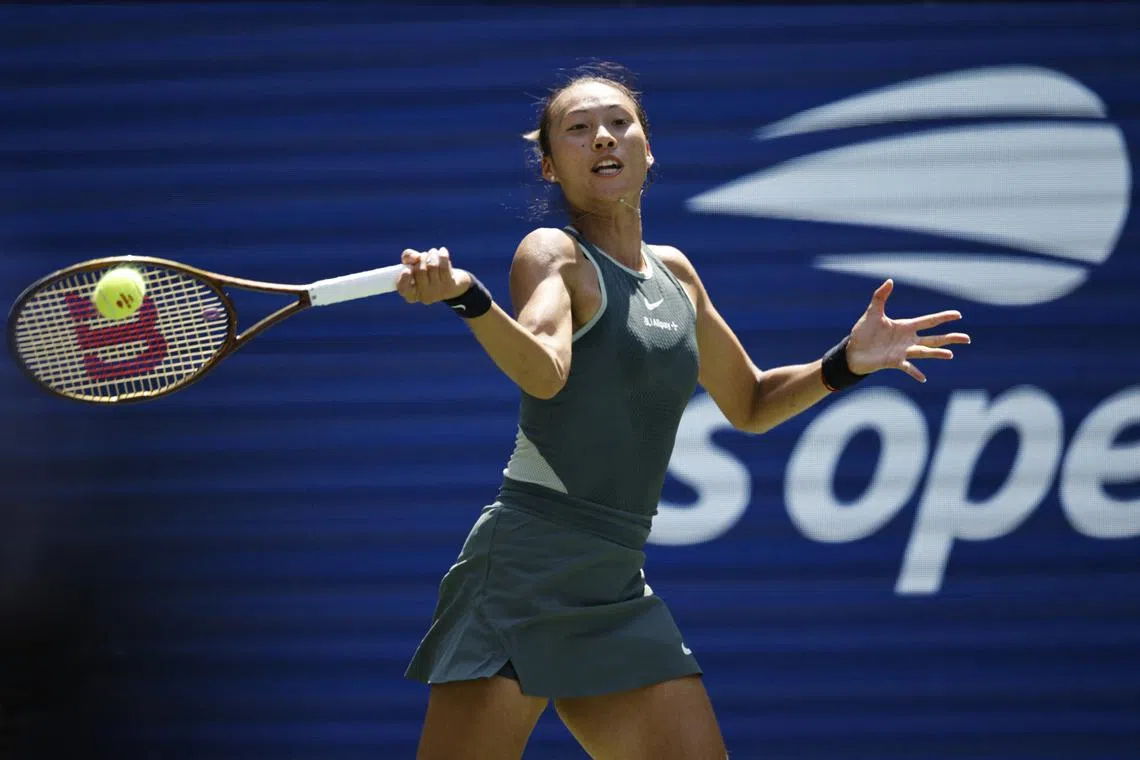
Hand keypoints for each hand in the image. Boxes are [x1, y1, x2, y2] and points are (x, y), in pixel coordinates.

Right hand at [396, 247, 472, 304]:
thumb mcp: (415, 264)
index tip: (406, 270)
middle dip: (422, 257)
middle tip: (424, 255)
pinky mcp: (449, 286)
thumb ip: (408, 258)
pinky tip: (442, 251)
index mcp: (411, 294)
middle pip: (420, 270)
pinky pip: (444, 265)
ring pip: (433, 266)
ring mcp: (437, 292)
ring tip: (433, 252)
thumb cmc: (428, 272)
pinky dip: (442, 254)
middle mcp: (424, 296)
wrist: (452, 281)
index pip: (403, 289)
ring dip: (432, 254)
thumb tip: (415, 257)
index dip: (404, 279)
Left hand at [845, 279, 970, 382]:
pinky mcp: (894, 362)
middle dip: (950, 338)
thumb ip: (880, 297)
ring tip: (950, 355)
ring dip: (937, 353)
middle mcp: (908, 340)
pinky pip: (907, 368)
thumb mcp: (872, 312)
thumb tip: (890, 280)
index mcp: (905, 326)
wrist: (852, 351)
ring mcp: (902, 352)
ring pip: (924, 352)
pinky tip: (923, 378)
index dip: (943, 317)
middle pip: (933, 338)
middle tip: (967, 339)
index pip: (929, 321)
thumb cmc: (863, 332)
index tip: (958, 315)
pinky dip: (915, 372)